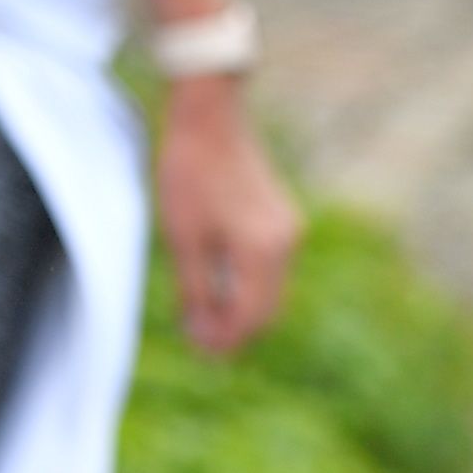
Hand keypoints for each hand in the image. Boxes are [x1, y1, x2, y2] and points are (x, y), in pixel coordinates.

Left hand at [154, 82, 300, 354]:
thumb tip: (204, 332)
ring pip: (270, 288)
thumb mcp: (183, 238)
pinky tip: (217, 283)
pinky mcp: (281, 218)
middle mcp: (286, 245)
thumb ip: (197, 289)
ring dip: (241, 307)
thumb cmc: (189, 175)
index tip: (201, 353)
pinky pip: (269, 266)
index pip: (251, 316)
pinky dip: (246, 283)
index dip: (226, 340)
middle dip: (235, 329)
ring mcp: (288, 229)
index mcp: (263, 252)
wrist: (208, 119)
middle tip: (200, 342)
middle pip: (267, 307)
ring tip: (203, 317)